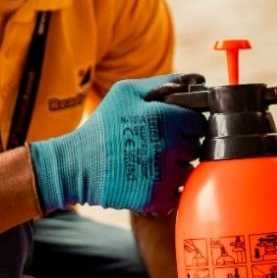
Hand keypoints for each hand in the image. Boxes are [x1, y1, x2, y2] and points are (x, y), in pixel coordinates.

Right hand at [28, 73, 205, 212]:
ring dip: (176, 168)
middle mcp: (170, 145)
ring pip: (188, 171)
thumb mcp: (127, 92)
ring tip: (151, 163)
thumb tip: (197, 79)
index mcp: (166, 117)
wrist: (77, 166)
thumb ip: (164, 83)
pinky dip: (168, 189)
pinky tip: (150, 180)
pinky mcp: (157, 198)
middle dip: (182, 145)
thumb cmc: (103, 126)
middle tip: (157, 145)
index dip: (187, 124)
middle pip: (196, 147)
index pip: (200, 123)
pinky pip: (178, 192)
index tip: (173, 128)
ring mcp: (165, 174)